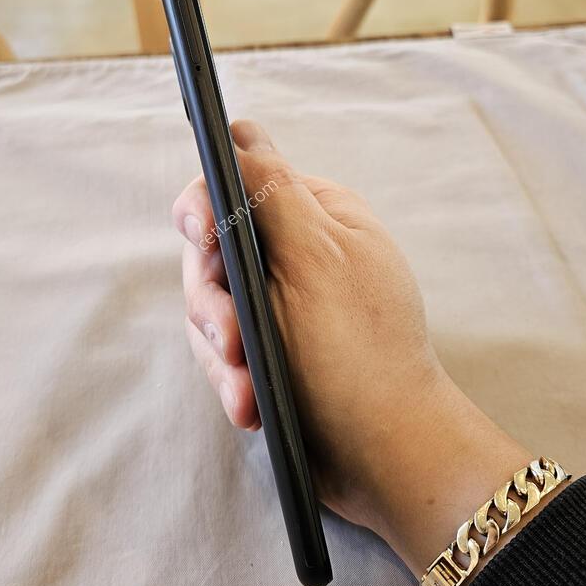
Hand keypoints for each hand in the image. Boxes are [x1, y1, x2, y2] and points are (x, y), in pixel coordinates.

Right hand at [174, 120, 532, 574]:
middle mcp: (292, 258)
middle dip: (213, 302)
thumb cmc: (359, 351)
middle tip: (231, 338)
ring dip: (221, 354)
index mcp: (313, 218)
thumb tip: (241, 132)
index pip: (237, 186)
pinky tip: (249, 405)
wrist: (385, 453)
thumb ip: (271, 191)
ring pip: (210, 311)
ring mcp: (276, 308)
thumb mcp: (316, 258)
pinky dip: (232, 381)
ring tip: (245, 388)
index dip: (206, 208)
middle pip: (211, 255)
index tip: (201, 235)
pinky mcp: (264, 354)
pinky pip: (221, 355)